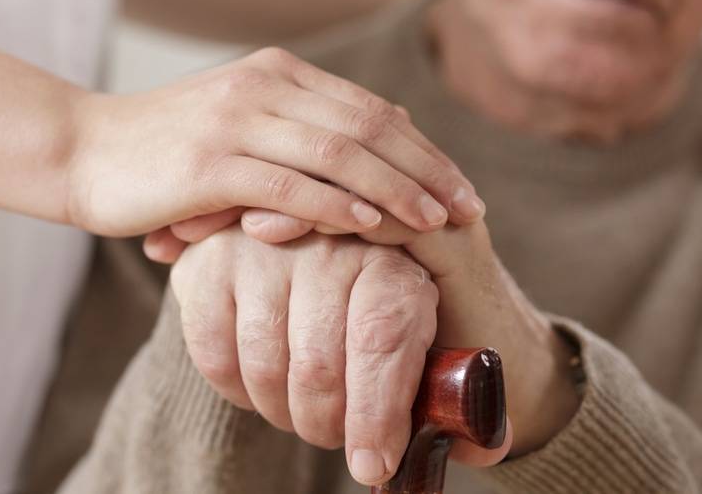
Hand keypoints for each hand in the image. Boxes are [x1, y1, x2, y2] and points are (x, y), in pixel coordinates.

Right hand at [67, 47, 483, 237]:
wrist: (82, 152)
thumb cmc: (168, 151)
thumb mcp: (242, 127)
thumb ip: (306, 128)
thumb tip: (383, 136)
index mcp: (278, 75)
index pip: (371, 110)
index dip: (424, 149)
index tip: (462, 186)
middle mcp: (264, 87)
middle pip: (368, 127)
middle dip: (427, 169)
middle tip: (469, 209)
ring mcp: (236, 120)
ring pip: (338, 153)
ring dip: (395, 188)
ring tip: (437, 222)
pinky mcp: (209, 162)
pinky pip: (288, 184)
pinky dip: (335, 205)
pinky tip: (372, 226)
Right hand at [208, 211, 581, 456]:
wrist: (336, 251)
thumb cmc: (399, 312)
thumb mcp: (445, 340)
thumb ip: (466, 395)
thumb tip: (490, 447)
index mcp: (399, 254)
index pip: (381, 338)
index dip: (374, 413)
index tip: (373, 465)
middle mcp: (329, 236)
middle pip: (318, 362)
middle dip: (328, 426)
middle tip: (341, 441)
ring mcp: (263, 243)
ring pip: (264, 363)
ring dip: (285, 413)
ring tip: (307, 413)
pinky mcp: (211, 259)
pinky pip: (214, 353)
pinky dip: (240, 391)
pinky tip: (265, 387)